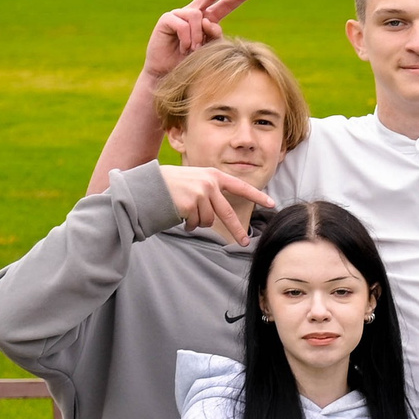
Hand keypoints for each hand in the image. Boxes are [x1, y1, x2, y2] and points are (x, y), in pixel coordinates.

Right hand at [141, 0, 254, 81]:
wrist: (168, 72)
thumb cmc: (190, 62)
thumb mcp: (209, 50)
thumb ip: (214, 36)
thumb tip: (210, 22)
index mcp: (207, 19)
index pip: (224, 5)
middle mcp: (194, 13)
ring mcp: (179, 14)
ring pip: (197, 16)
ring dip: (198, 36)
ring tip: (194, 50)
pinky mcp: (167, 19)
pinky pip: (183, 25)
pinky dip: (186, 39)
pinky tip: (183, 48)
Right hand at [159, 164, 275, 241]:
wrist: (146, 185)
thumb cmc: (170, 184)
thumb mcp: (194, 179)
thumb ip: (210, 188)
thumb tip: (223, 209)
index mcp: (213, 175)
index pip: (240, 186)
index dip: (257, 196)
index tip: (272, 203)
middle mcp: (209, 183)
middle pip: (228, 213)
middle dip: (236, 230)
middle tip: (244, 243)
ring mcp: (200, 194)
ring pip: (209, 220)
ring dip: (198, 222)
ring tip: (185, 213)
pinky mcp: (190, 204)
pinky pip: (196, 224)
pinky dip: (189, 224)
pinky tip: (179, 214)